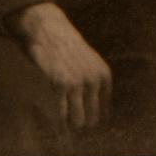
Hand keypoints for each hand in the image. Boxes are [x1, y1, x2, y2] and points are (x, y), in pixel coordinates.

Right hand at [6, 2, 111, 130]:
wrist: (49, 30)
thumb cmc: (68, 49)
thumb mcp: (91, 63)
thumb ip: (96, 85)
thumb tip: (100, 118)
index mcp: (104, 75)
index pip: (106, 112)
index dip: (95, 120)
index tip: (85, 121)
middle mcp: (94, 80)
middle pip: (92, 120)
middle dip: (82, 124)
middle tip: (72, 123)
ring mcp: (77, 83)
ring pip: (78, 122)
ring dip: (70, 125)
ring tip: (64, 123)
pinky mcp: (60, 85)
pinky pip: (61, 116)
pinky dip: (58, 122)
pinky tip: (54, 121)